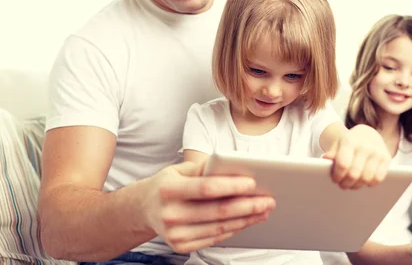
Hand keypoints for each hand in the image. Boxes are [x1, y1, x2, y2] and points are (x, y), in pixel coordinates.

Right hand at [141, 161, 275, 252]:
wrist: (144, 209)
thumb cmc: (167, 185)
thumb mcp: (179, 170)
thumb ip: (204, 167)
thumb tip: (232, 165)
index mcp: (169, 190)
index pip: (206, 188)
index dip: (231, 186)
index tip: (253, 183)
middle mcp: (170, 214)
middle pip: (217, 211)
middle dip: (247, 205)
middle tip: (268, 200)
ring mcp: (174, 234)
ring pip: (219, 227)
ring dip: (246, 219)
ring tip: (263, 210)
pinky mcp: (181, 246)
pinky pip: (215, 238)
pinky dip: (234, 229)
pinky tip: (247, 220)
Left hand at [323, 124, 390, 188]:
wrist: (368, 133)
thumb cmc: (350, 142)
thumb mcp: (338, 144)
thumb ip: (332, 152)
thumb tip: (325, 159)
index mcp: (350, 141)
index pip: (343, 164)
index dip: (338, 175)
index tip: (335, 180)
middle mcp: (365, 146)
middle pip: (354, 174)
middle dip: (346, 183)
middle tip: (343, 185)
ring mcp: (377, 152)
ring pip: (366, 178)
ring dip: (357, 185)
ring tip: (352, 185)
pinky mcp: (386, 158)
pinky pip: (378, 178)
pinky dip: (370, 183)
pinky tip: (364, 181)